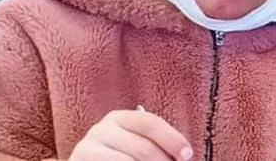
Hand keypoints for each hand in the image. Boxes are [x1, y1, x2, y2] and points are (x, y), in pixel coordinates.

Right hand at [68, 109, 193, 160]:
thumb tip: (184, 154)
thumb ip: (155, 147)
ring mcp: (88, 146)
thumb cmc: (116, 159)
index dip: (171, 138)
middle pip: (143, 147)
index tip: (187, 155)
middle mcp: (101, 128)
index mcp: (119, 119)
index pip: (149, 122)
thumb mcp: (135, 148)